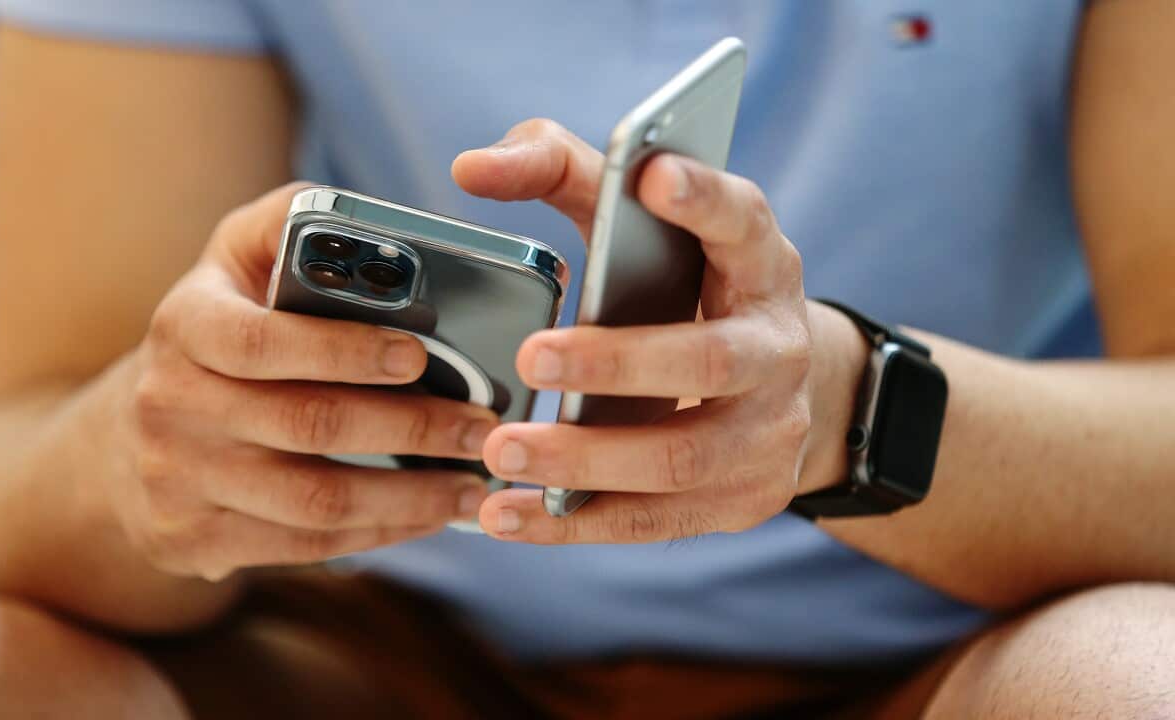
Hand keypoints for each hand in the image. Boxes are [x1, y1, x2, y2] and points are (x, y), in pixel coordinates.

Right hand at [113, 183, 496, 579]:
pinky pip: (304, 547)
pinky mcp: (193, 542)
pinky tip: (427, 517)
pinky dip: (378, 534)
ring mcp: (178, 482)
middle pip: (307, 425)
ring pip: (314, 501)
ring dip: (408, 497)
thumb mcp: (232, 259)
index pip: (264, 341)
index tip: (419, 354)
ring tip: (472, 486)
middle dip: (411, 429)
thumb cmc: (214, 331)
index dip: (345, 350)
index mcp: (185, 325)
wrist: (127, 437)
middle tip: (482, 427)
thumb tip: (376, 221)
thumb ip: (292, 222)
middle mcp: (170, 406)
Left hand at [452, 120, 864, 542]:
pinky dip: (574, 522)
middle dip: (617, 363)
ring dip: (584, 460)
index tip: (652, 176)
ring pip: (679, 457)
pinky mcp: (744, 498)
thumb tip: (472, 168)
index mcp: (758, 260)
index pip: (741, 220)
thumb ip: (560, 171)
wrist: (774, 386)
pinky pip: (653, 521)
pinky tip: (507, 513)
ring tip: (501, 449)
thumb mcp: (643, 221)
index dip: (702, 199)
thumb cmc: (682, 286)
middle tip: (532, 356)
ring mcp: (770, 432)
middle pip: (708, 358)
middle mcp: (777, 345)